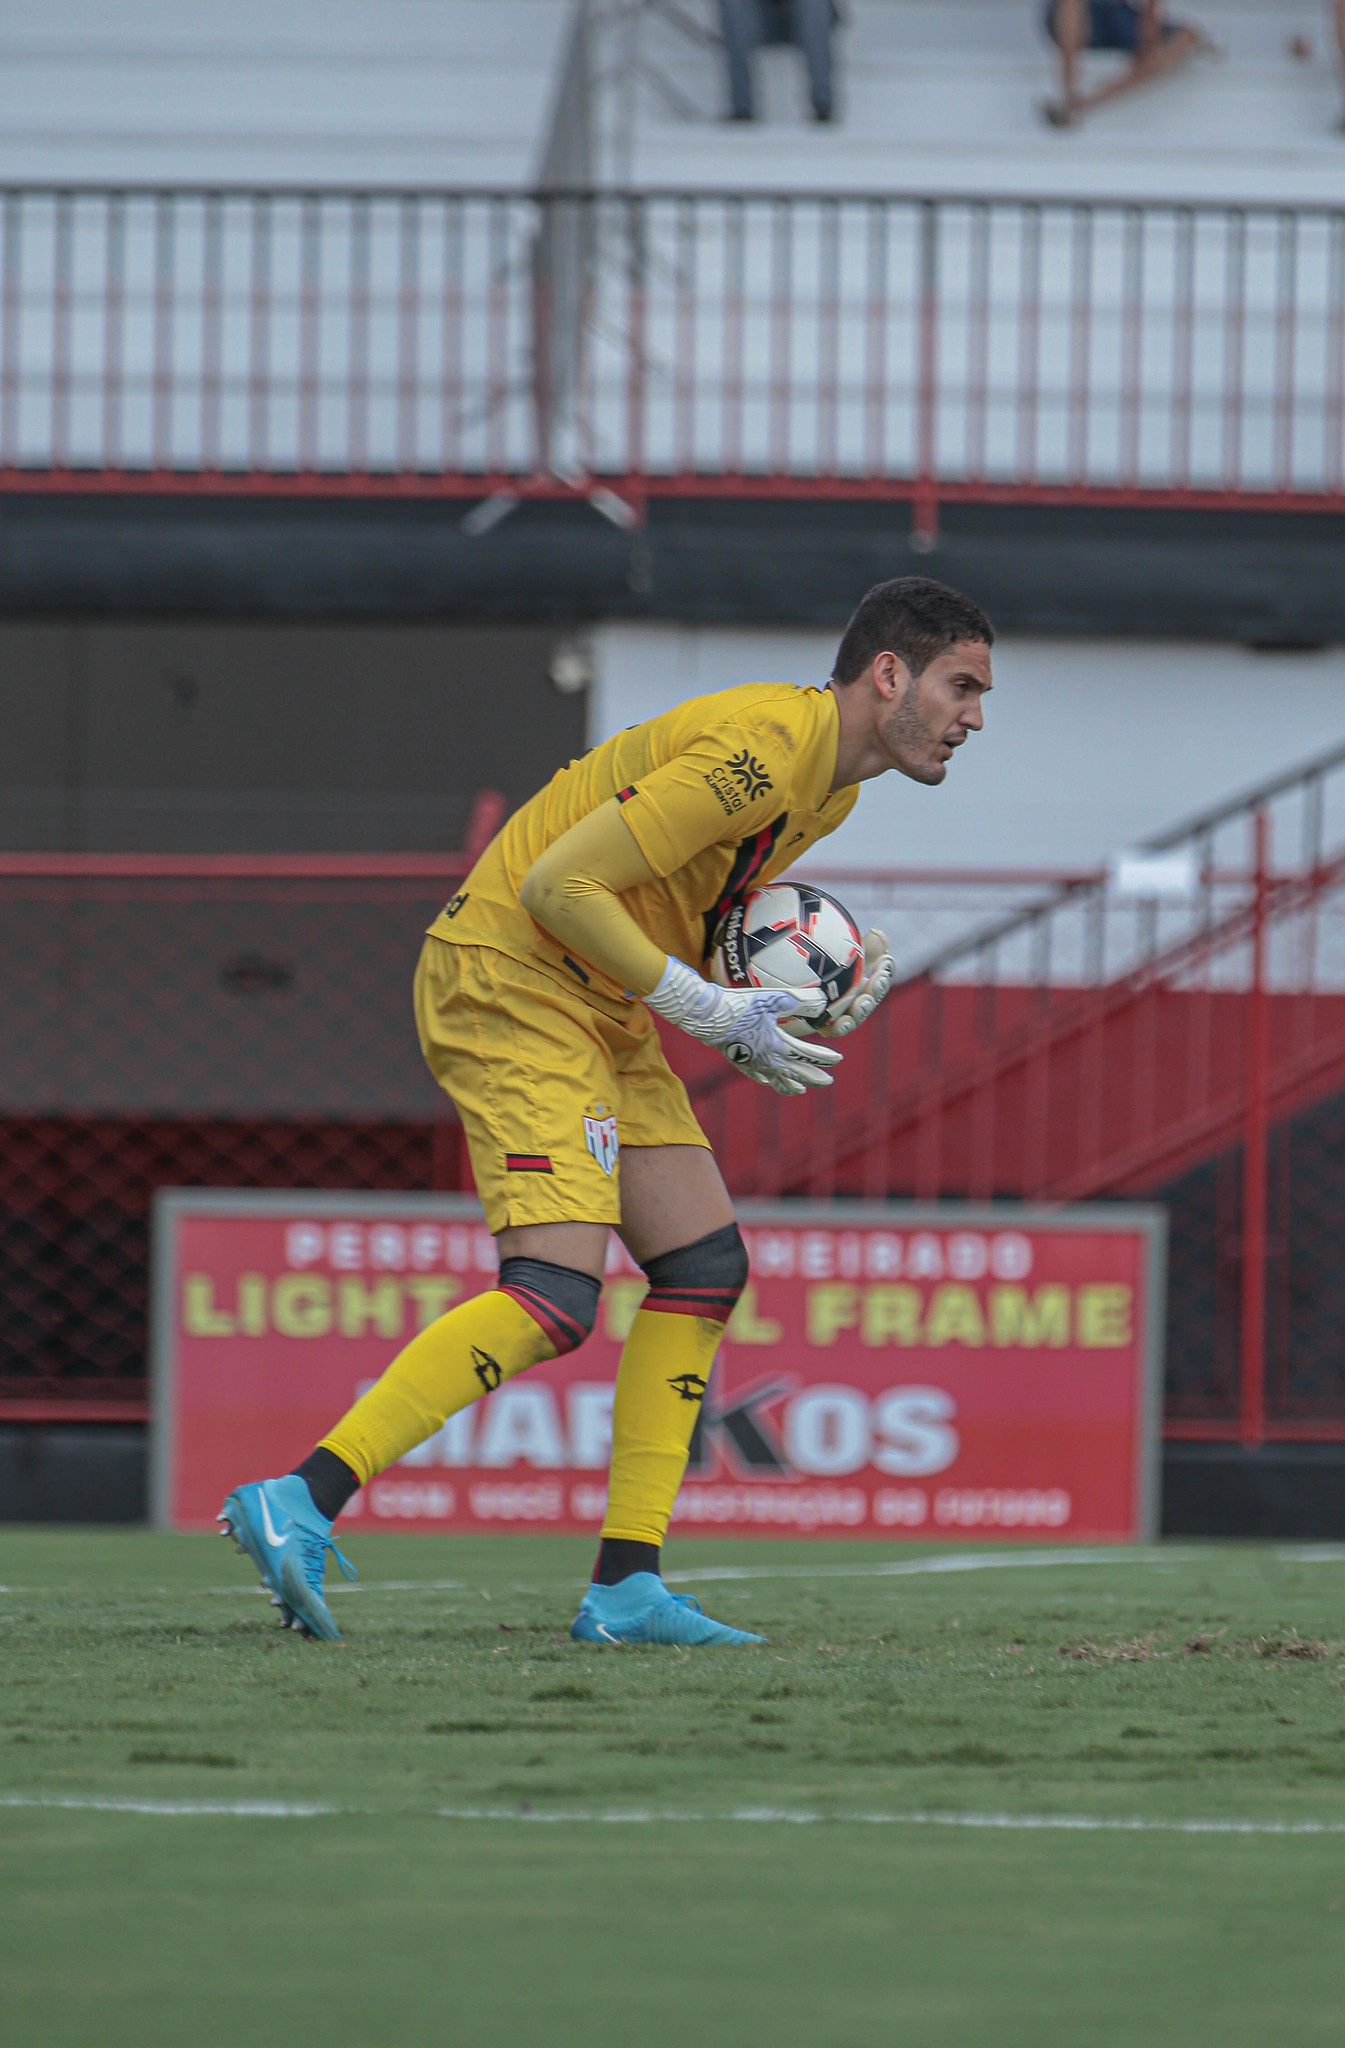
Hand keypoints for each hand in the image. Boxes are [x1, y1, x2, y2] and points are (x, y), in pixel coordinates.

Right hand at [643, 956, 842, 1095]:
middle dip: (813, 1077)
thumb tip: (823, 1002)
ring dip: (791, 1085)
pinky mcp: (738, 1060)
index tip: (838, 1059)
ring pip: (776, 1080)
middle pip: (796, 1073)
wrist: (708, 1016)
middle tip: (828, 1081)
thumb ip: (800, 1001)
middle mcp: (767, 1060)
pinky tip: (767, 1080)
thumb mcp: (774, 999)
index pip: (808, 1055)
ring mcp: (752, 1063)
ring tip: (800, 1091)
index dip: (824, 1058)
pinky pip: (756, 1075)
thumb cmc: (741, 1005)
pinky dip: (767, 1080)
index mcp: (778, 1046)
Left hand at [787, 929, 894, 1039]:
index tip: (885, 959)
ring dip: (862, 1009)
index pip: (880, 974)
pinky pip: (835, 1029)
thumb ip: (857, 945)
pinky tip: (840, 1022)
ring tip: (863, 1001)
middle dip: (878, 988)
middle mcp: (854, 998)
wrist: (787, 986)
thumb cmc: (812, 965)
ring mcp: (842, 1014)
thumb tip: (877, 933)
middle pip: (871, 995)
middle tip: (878, 978)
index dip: (886, 969)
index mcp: (861, 978)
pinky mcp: (825, 1027)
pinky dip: (840, 1027)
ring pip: (857, 1015)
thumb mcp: (835, 951)